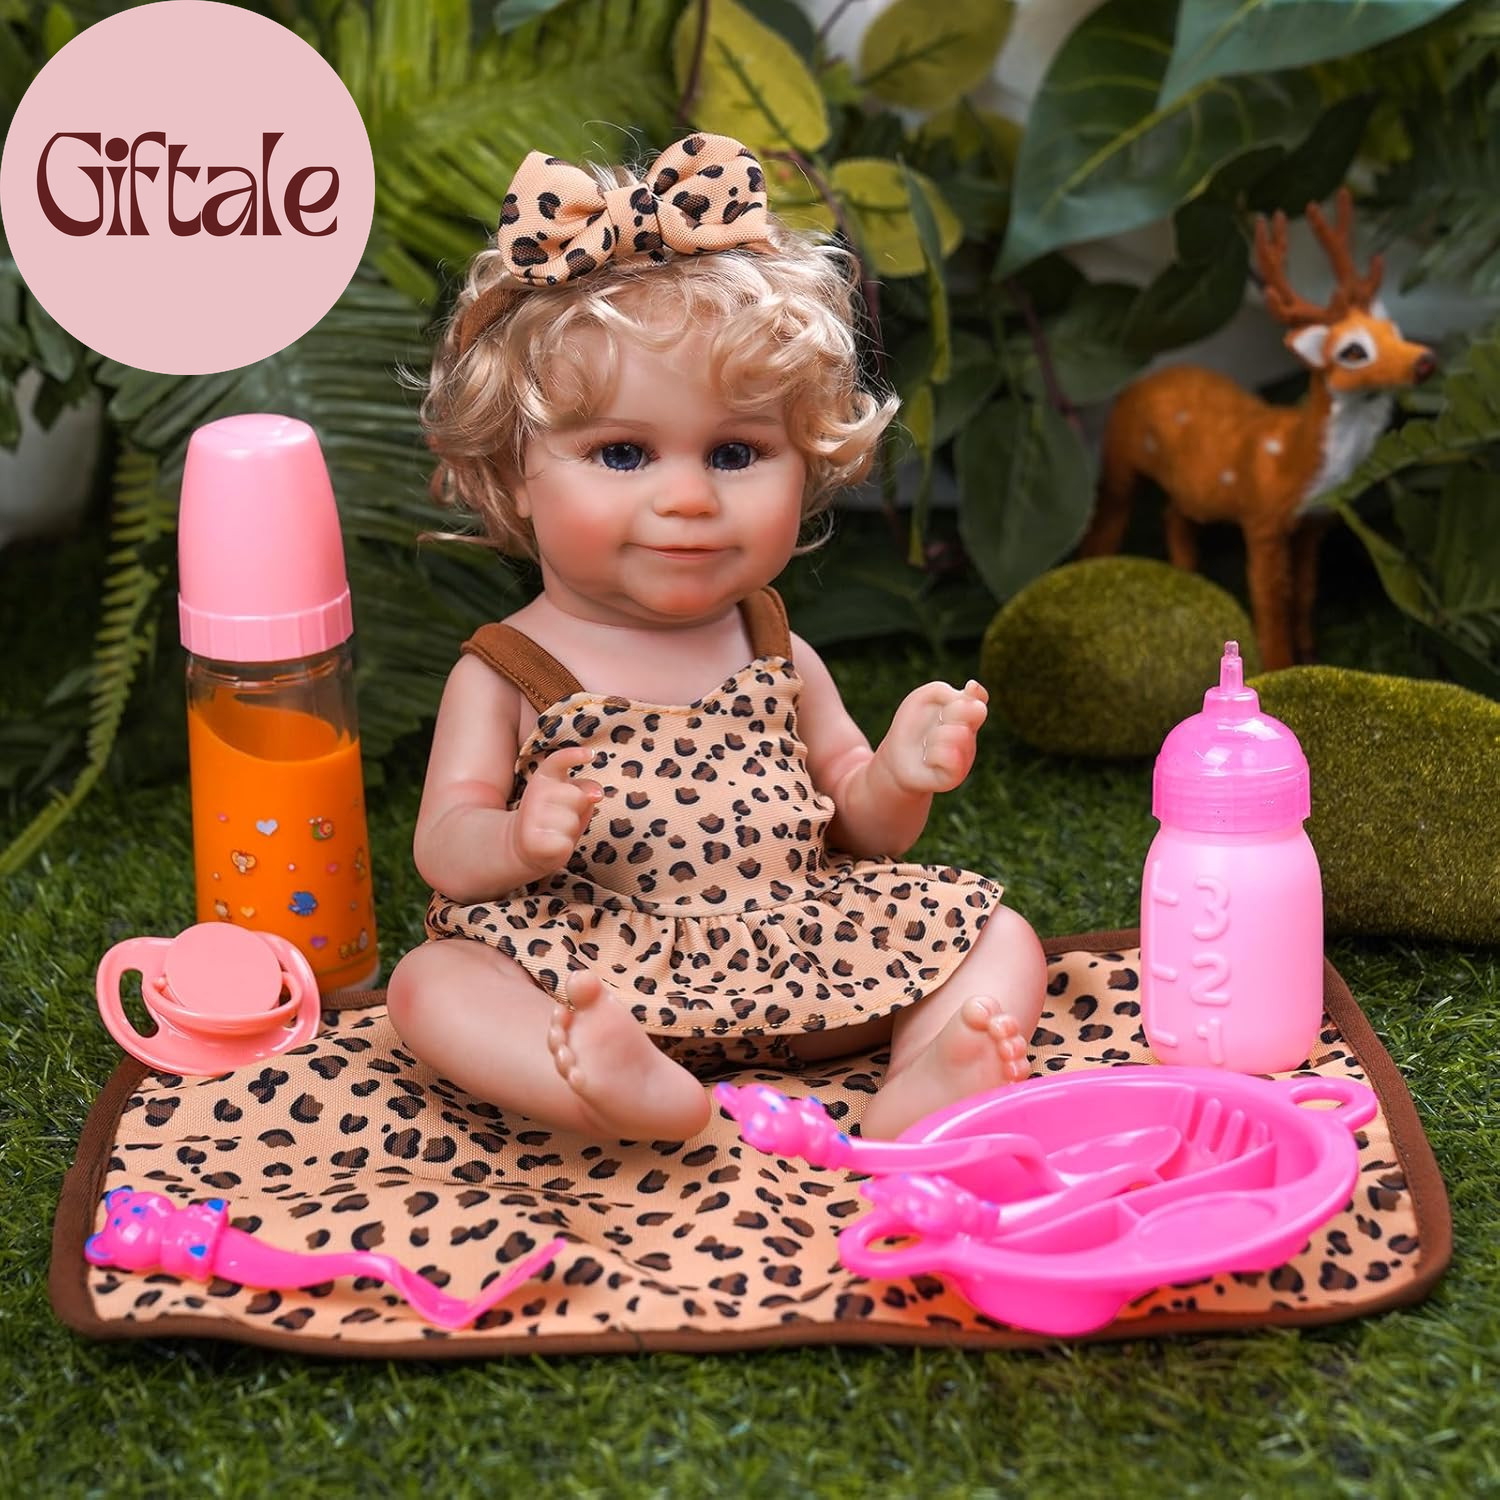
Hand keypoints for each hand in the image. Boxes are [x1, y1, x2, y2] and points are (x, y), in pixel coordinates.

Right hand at [508, 746, 602, 877]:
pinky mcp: (535, 841)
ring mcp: (533, 817)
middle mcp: (535, 794)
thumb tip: (598, 793)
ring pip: (572, 821)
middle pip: (578, 796)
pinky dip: (565, 847)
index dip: (573, 756)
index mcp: (544, 778)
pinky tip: (553, 845)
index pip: (557, 761)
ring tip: (557, 831)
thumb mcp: (572, 799)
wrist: (524, 846)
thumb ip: (586, 789)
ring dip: (571, 829)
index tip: (591, 755)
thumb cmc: (555, 819)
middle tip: (562, 816)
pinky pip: (566, 843)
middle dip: (578, 808)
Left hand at [877, 679, 987, 795]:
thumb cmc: (912, 726)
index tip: (968, 687)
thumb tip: (967, 699)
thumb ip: (943, 692)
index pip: (979, 699)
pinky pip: (952, 757)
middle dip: (951, 711)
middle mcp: (970, 734)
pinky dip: (935, 755)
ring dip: (937, 736)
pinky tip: (929, 759)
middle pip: (973, 711)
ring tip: (928, 744)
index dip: (976, 693)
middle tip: (937, 721)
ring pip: (959, 733)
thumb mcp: (921, 700)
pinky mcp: (957, 775)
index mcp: (964, 714)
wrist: (896, 760)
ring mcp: (966, 755)